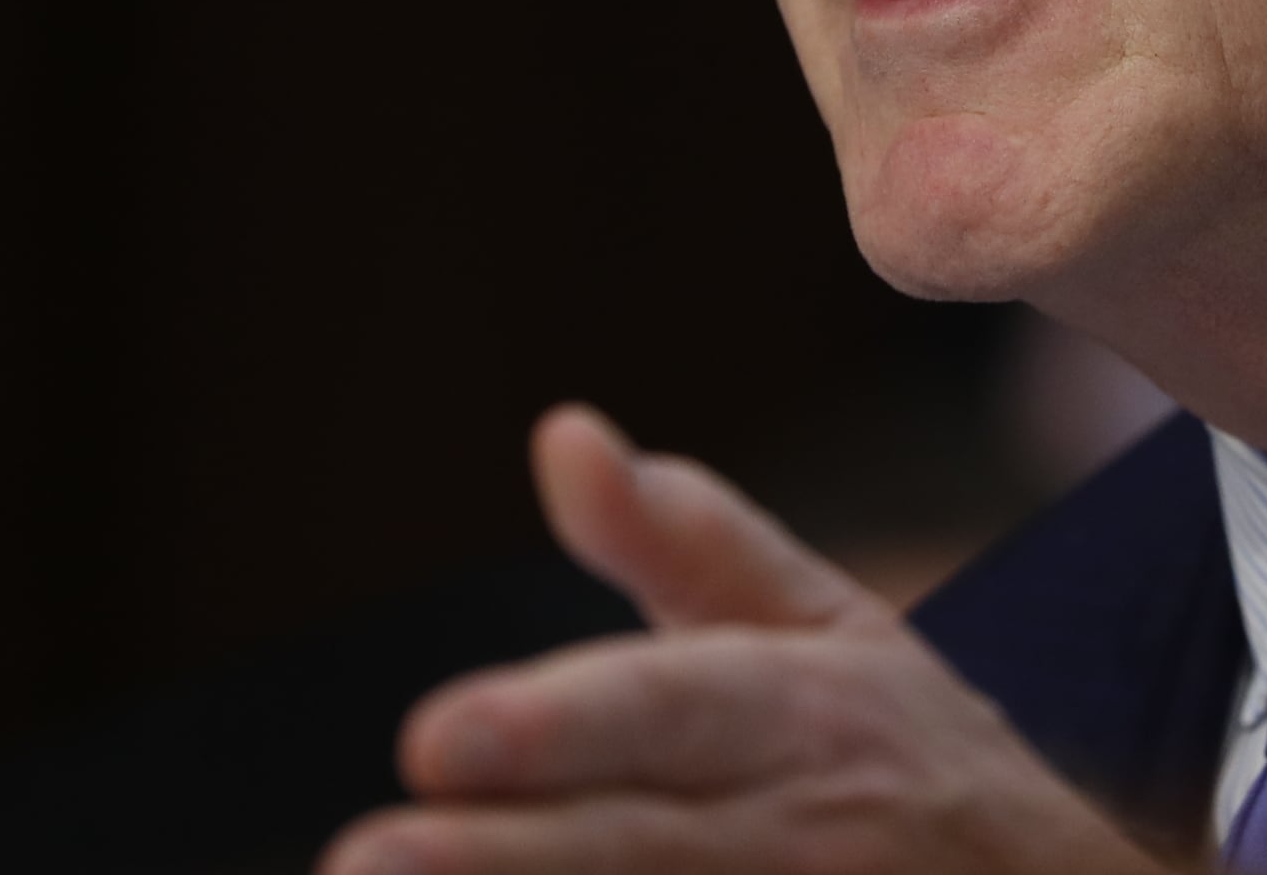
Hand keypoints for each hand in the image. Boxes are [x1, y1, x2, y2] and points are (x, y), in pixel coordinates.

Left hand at [318, 404, 1166, 874]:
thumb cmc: (906, 753)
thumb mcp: (821, 628)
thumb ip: (680, 539)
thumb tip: (560, 434)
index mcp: (809, 711)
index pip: (672, 708)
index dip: (556, 728)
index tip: (432, 740)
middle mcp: (808, 832)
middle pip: (642, 851)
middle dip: (506, 860)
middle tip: (360, 862)